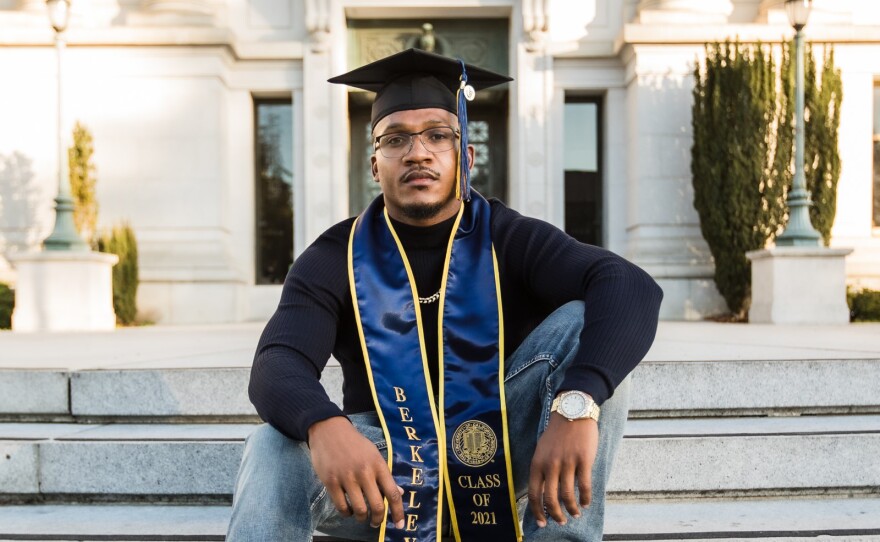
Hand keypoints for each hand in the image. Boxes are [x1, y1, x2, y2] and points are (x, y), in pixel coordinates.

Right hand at [308, 416, 404, 528]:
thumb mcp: (374, 455)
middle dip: (378, 520)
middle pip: (377, 505)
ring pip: (359, 509)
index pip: (392, 493)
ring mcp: (347, 478)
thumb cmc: (355, 444)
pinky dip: (346, 513)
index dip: (398, 512)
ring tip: (361, 516)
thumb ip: (385, 475)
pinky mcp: (331, 482)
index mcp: (378, 465)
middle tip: (376, 522)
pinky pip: (341, 506)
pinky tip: (348, 510)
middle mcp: (364, 472)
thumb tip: (399, 493)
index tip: (399, 525)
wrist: (329, 430)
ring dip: (362, 518)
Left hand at [527, 413, 598, 527]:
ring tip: (576, 513)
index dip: (537, 512)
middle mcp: (550, 464)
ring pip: (568, 495)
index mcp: (538, 463)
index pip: (534, 494)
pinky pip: (584, 486)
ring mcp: (567, 462)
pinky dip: (586, 498)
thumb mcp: (542, 449)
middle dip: (556, 514)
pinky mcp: (583, 460)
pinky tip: (587, 503)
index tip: (542, 523)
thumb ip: (542, 469)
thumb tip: (543, 492)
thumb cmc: (557, 431)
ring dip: (572, 509)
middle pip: (551, 499)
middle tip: (561, 521)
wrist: (572, 411)